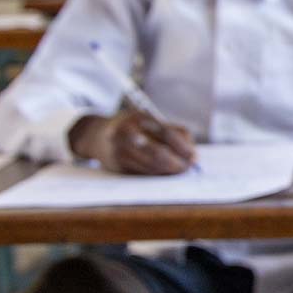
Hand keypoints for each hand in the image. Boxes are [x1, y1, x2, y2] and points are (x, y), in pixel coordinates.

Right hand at [68, 109, 195, 174]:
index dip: (183, 147)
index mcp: (139, 118)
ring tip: (179, 171)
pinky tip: (164, 173)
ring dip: (168, 171)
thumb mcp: (151, 121)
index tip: (195, 157)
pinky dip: (156, 174)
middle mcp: (127, 133)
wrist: (97, 135)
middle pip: (158, 153)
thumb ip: (174, 132)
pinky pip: (142, 172)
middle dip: (177, 164)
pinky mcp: (117, 164)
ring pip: (151, 165)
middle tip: (188, 169)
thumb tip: (193, 156)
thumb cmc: (134, 126)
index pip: (167, 134)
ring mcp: (119, 149)